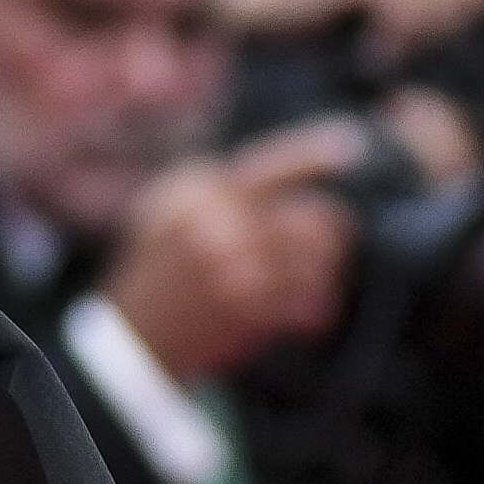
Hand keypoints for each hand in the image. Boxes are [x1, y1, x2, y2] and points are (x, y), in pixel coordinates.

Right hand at [104, 124, 359, 381]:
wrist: (131, 337)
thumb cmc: (160, 271)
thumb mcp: (167, 211)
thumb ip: (217, 189)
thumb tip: (288, 172)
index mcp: (197, 190)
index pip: (268, 166)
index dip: (314, 155)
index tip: (352, 146)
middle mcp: (216, 220)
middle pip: (313, 215)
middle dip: (334, 235)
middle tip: (334, 250)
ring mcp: (233, 263)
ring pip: (318, 258)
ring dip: (329, 275)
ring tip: (318, 285)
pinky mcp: (246, 307)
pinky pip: (309, 301)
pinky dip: (320, 311)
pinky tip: (312, 318)